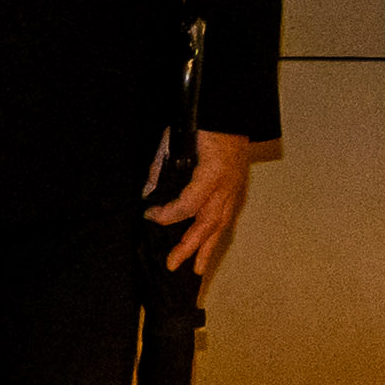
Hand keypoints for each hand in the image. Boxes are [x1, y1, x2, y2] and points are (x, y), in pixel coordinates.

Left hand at [149, 128, 269, 281]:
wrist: (233, 113)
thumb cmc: (205, 123)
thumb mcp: (175, 138)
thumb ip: (159, 167)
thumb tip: (147, 193)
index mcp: (211, 172)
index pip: (189, 204)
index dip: (168, 214)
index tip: (149, 215)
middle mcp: (226, 186)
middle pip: (208, 224)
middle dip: (189, 246)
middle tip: (172, 264)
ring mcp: (234, 190)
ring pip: (221, 226)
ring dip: (207, 250)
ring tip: (196, 271)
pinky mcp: (237, 191)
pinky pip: (226, 219)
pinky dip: (216, 237)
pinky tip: (208, 249)